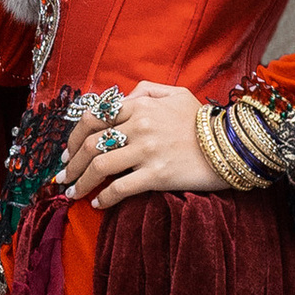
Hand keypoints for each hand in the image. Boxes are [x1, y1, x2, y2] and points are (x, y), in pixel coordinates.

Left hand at [58, 81, 224, 208]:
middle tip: (63, 176)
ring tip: (73, 193)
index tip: (66, 152)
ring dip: (81, 182)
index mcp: (139, 105)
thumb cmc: (203, 120)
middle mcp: (138, 126)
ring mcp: (146, 152)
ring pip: (100, 167)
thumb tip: (122, 97)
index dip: (73, 137)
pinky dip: (104, 198)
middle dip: (71, 163)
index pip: (93, 118)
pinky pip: (120, 188)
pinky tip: (98, 204)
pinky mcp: (156, 176)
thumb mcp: (176, 93)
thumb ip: (146, 89)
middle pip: (90, 144)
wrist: (231, 145)